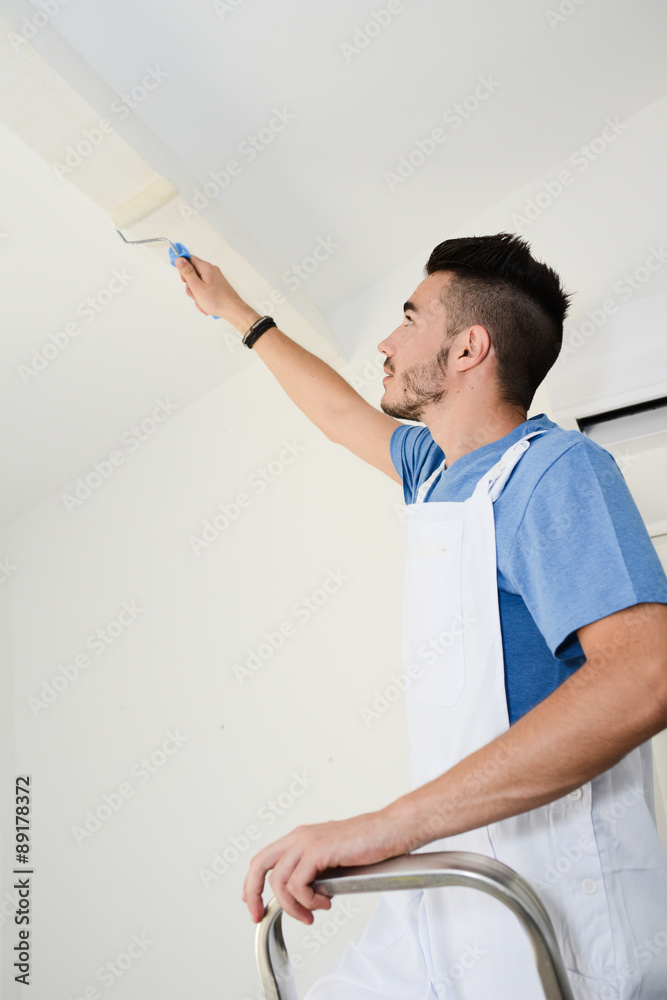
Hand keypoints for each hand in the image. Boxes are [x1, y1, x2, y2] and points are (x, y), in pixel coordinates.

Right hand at [174, 254, 258, 328]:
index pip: (189, 258)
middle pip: (192, 273)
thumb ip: (187, 273)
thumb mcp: (197, 287)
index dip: (181, 265)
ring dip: (196, 294)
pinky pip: (204, 289)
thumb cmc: (218, 301)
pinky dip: (203, 298)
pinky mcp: (216, 286)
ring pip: (197, 284)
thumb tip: (179, 260)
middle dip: (190, 286)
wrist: (234, 311)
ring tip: (202, 302)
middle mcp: (211, 270)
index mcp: (206, 268)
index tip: (179, 272)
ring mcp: (214, 278)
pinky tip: (206, 305)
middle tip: (194, 293)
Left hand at [242, 810, 408, 924]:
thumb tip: (305, 896)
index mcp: (301, 837)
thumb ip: (316, 872)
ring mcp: (307, 841)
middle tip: (259, 915)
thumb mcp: (333, 859)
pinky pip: (298, 884)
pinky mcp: (318, 850)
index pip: (264, 857)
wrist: (390, 829)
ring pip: (279, 880)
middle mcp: (300, 836)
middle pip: (259, 864)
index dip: (253, 882)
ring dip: (292, 906)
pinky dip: (307, 900)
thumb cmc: (370, 843)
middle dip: (254, 894)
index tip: (253, 903)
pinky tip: (324, 902)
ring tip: (311, 913)